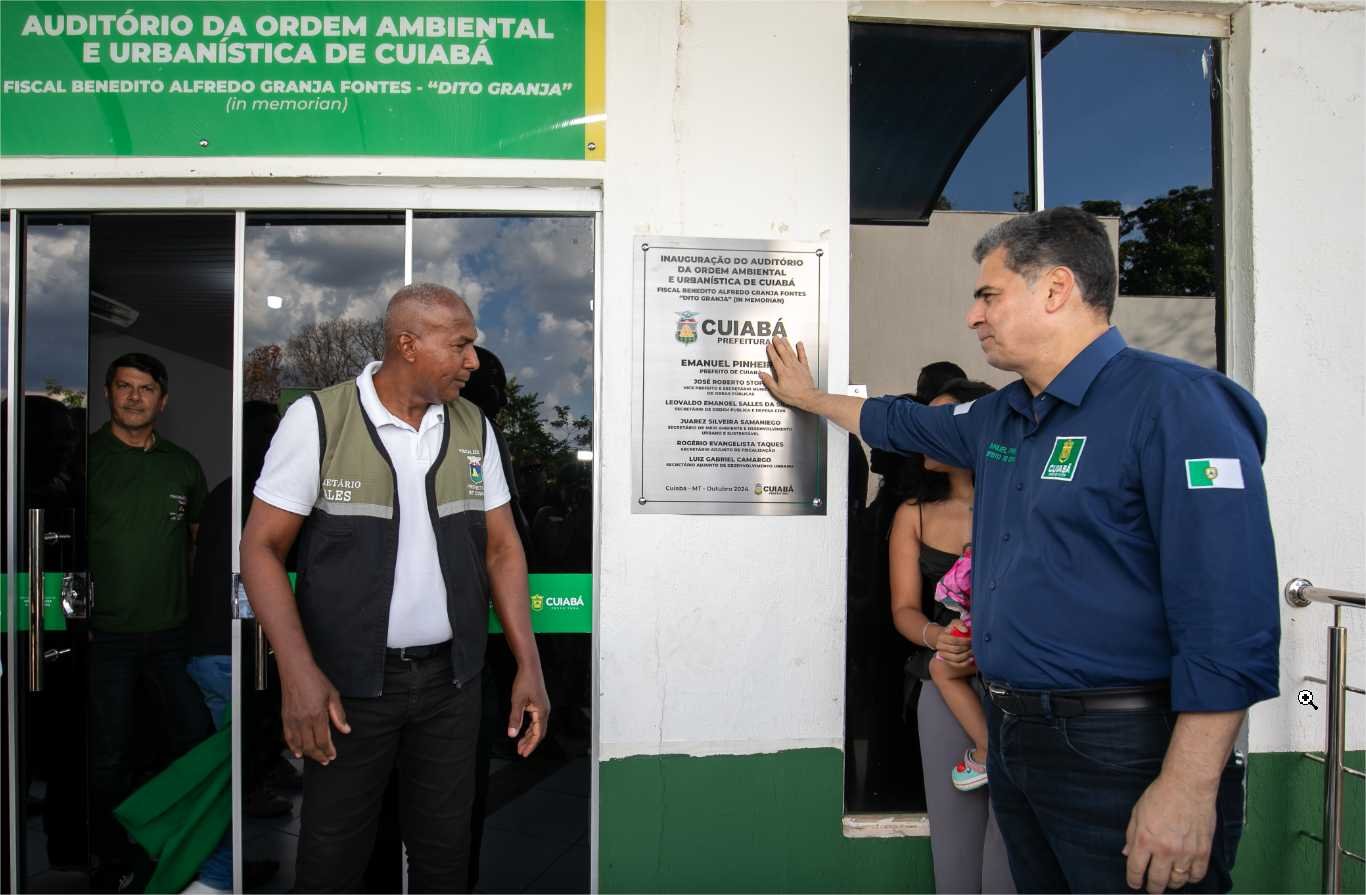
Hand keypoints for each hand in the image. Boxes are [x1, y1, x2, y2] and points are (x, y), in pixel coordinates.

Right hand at [280, 662, 349, 764]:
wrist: (295, 670)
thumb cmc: (315, 680)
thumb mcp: (333, 695)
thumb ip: (339, 714)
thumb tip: (346, 730)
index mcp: (317, 715)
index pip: (323, 740)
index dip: (328, 750)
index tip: (333, 755)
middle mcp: (303, 720)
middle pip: (311, 745)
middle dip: (319, 755)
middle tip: (325, 760)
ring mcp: (293, 720)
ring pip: (299, 744)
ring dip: (307, 754)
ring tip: (315, 758)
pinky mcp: (285, 718)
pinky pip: (288, 737)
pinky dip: (293, 747)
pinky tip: (298, 752)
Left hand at [507, 666, 550, 757]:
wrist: (530, 667)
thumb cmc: (524, 682)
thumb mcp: (517, 701)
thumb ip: (515, 719)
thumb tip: (512, 734)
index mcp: (542, 712)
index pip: (537, 734)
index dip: (531, 745)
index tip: (524, 754)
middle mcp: (545, 711)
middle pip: (539, 732)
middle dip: (530, 743)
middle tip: (520, 752)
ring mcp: (543, 707)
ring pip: (537, 727)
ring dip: (529, 737)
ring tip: (520, 745)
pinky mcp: (539, 704)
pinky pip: (536, 721)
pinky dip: (529, 729)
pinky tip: (523, 732)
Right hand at [759, 337, 817, 410]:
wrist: (808, 397)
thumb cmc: (793, 396)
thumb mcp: (777, 391)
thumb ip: (769, 381)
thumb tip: (761, 374)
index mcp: (783, 373)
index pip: (775, 359)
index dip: (771, 351)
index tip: (768, 345)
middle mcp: (790, 367)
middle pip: (783, 353)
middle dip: (778, 344)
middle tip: (775, 337)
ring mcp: (798, 366)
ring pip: (791, 352)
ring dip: (787, 344)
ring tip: (783, 338)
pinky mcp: (805, 367)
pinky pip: (803, 356)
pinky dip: (801, 349)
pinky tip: (799, 343)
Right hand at [935, 619, 974, 668]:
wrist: (946, 638)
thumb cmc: (952, 630)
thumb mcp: (955, 623)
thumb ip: (959, 624)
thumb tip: (965, 630)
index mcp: (941, 637)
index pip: (954, 640)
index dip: (964, 641)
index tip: (971, 639)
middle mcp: (940, 647)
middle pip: (955, 649)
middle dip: (967, 648)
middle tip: (974, 645)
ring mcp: (943, 655)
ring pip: (956, 658)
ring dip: (967, 655)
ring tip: (973, 651)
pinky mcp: (947, 661)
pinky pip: (957, 664)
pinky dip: (965, 663)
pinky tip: (971, 659)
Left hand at [1124, 771, 1216, 891]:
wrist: (1188, 785)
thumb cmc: (1160, 795)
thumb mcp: (1137, 813)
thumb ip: (1131, 835)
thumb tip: (1127, 854)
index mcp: (1145, 840)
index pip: (1136, 870)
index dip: (1133, 881)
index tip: (1134, 884)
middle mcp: (1164, 850)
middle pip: (1157, 881)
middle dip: (1152, 887)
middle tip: (1151, 887)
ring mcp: (1185, 852)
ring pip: (1177, 882)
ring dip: (1171, 883)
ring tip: (1168, 879)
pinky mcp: (1203, 851)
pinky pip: (1197, 875)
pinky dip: (1191, 878)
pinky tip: (1185, 874)